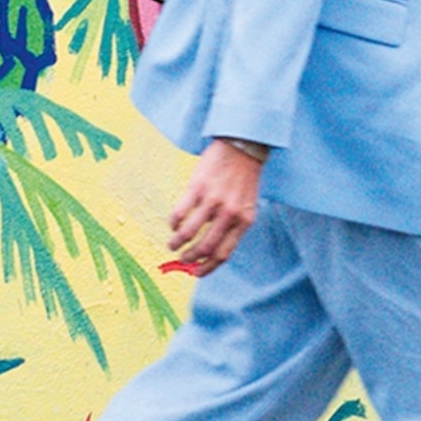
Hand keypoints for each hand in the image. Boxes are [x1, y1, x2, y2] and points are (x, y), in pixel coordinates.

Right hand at [164, 139, 263, 276]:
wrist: (244, 146)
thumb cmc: (244, 178)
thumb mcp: (247, 205)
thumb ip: (233, 225)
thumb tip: (210, 250)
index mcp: (244, 221)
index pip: (223, 254)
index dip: (207, 268)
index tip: (196, 273)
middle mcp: (229, 214)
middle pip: (205, 248)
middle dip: (189, 259)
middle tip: (181, 259)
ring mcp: (213, 201)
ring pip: (189, 233)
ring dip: (176, 243)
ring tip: (172, 244)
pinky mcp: (198, 187)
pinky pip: (180, 213)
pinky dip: (173, 223)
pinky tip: (173, 224)